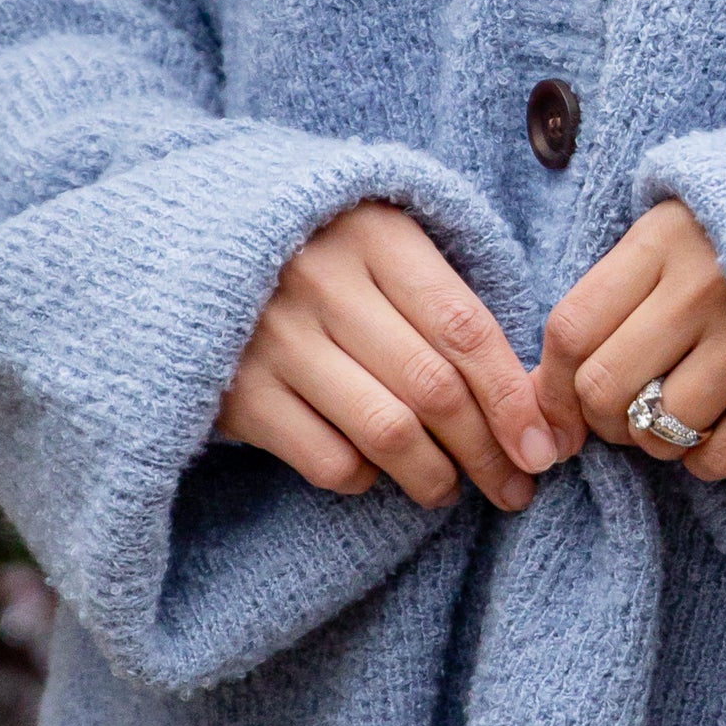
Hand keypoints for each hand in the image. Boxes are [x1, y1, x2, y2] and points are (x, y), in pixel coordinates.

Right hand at [220, 203, 561, 507]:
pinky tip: (377, 472)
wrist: (180, 250)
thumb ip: (443, 296)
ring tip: (452, 489)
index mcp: (374, 236)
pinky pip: (328, 460)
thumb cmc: (313, 252)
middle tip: (515, 486)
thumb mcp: (376, 239)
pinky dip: (366, 479)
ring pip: (388, 432)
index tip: (546, 449)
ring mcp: (274, 339)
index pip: (465, 329)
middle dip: (489, 451)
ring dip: (435, 477)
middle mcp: (323, 283)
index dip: (513, 399)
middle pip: (434, 388)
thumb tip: (525, 396)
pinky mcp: (237, 393)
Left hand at [539, 198, 725, 479]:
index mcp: (665, 240)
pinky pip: (718, 456)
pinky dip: (704, 459)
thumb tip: (541, 393)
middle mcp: (704, 289)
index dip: (548, 384)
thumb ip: (613, 293)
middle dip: (599, 419)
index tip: (555, 408)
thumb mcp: (676, 232)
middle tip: (620, 411)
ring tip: (675, 412)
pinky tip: (717, 427)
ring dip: (654, 440)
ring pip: (657, 431)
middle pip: (604, 388)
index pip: (571, 328)